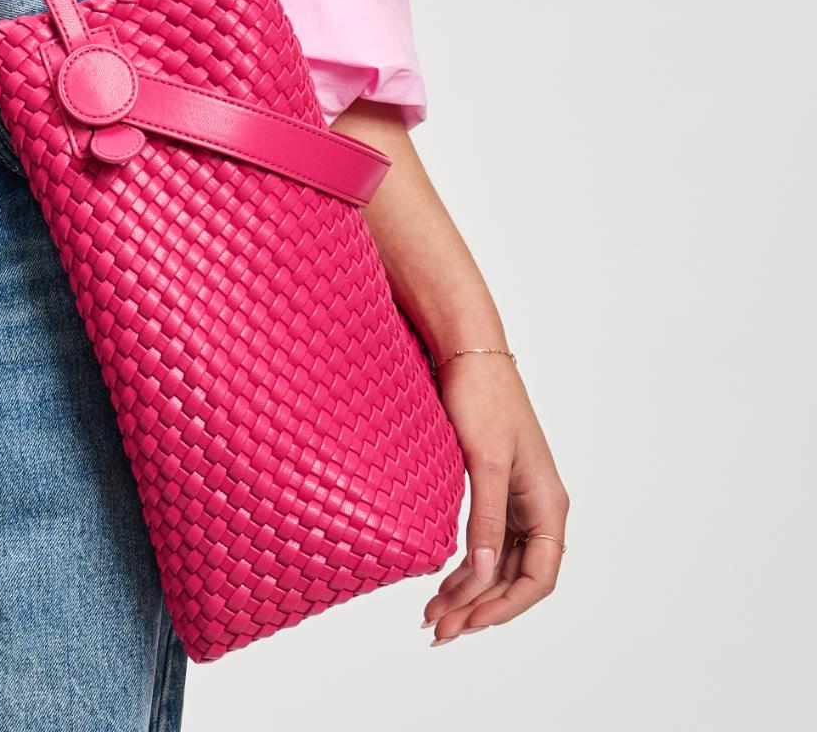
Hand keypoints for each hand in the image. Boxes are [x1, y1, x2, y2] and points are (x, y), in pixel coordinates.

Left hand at [422, 355, 569, 642]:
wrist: (468, 350)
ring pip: (498, 563)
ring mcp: (516, 500)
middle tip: (439, 631)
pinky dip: (465, 565)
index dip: (505, 606)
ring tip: (433, 616)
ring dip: (469, 592)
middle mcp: (537, 509)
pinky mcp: (493, 488)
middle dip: (480, 608)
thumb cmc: (482, 397)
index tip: (468, 623)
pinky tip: (441, 581)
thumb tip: (483, 573)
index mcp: (548, 505)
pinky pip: (485, 542)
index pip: (538, 577)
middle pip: (515, 577)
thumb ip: (485, 518)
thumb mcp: (484, 461)